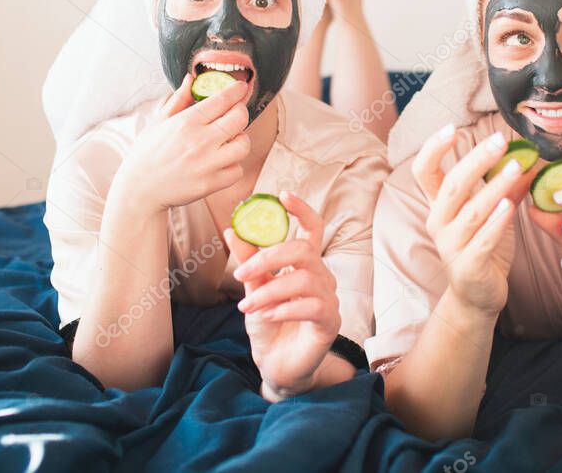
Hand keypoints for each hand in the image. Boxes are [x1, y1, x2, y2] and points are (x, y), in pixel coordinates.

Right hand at [113, 74, 250, 215]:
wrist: (140, 189)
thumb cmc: (148, 153)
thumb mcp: (159, 121)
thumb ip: (179, 99)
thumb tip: (191, 78)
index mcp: (186, 122)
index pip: (222, 100)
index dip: (236, 91)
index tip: (241, 88)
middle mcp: (199, 141)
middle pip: (239, 119)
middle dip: (240, 113)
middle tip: (235, 115)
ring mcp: (207, 164)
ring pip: (243, 145)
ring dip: (240, 140)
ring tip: (228, 141)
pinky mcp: (211, 184)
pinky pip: (237, 170)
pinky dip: (233, 165)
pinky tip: (221, 162)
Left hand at [227, 191, 340, 397]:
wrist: (275, 365)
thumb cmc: (268, 325)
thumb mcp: (253, 290)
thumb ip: (248, 262)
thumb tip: (231, 230)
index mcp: (304, 264)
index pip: (312, 229)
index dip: (301, 210)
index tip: (282, 195)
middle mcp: (321, 277)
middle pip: (304, 250)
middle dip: (269, 257)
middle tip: (241, 273)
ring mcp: (329, 299)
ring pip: (303, 279)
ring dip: (269, 291)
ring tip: (247, 306)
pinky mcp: (330, 322)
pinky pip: (311, 306)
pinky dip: (283, 309)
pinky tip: (266, 316)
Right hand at [412, 127, 534, 315]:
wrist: (477, 296)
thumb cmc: (482, 247)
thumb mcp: (490, 212)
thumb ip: (502, 186)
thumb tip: (525, 156)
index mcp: (438, 205)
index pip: (424, 170)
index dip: (433, 148)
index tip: (451, 128)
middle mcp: (439, 222)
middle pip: (452, 184)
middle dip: (476, 160)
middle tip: (500, 141)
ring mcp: (451, 245)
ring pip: (472, 210)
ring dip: (494, 187)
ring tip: (516, 167)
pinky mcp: (468, 265)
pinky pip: (483, 240)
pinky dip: (497, 222)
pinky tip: (510, 205)